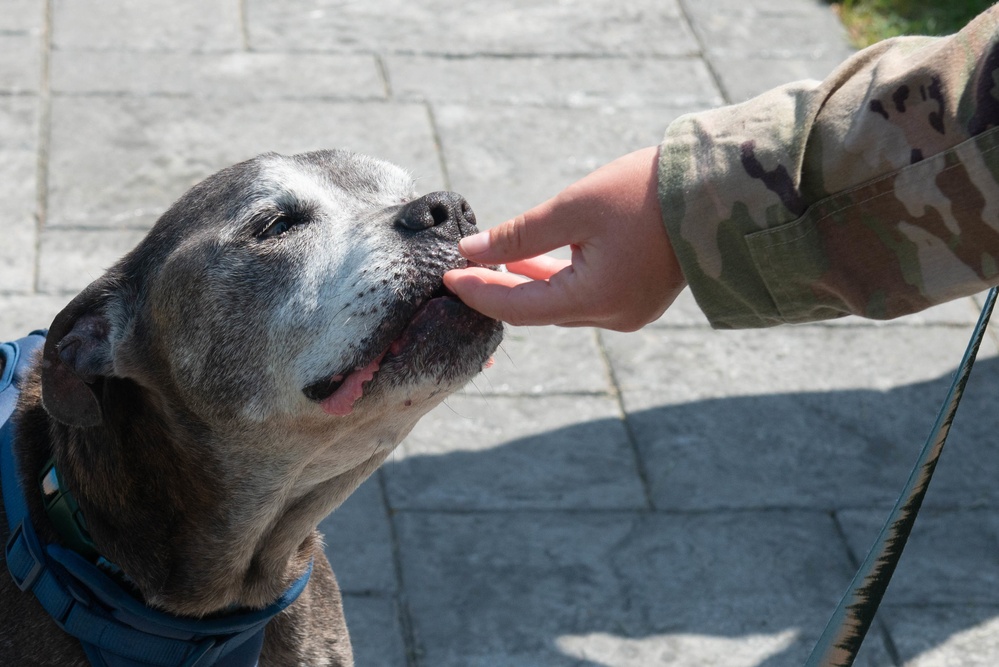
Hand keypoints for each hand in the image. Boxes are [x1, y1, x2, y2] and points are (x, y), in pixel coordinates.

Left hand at [443, 146, 686, 331]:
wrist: (717, 187)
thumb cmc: (646, 192)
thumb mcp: (575, 207)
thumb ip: (519, 235)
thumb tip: (472, 250)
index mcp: (597, 300)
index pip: (518, 308)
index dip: (478, 293)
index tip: (446, 278)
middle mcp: (614, 316)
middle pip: (539, 311)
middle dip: (499, 290)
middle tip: (463, 269)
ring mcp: (630, 311)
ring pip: (562, 304)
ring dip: (527, 283)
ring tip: (492, 261)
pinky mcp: (640, 298)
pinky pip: (586, 297)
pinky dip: (557, 280)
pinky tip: (534, 261)